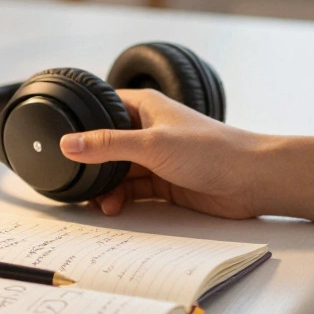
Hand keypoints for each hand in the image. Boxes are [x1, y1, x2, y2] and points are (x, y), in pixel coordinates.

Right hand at [59, 89, 262, 218]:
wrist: (252, 180)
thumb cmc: (213, 150)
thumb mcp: (151, 144)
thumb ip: (107, 145)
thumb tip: (68, 143)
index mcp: (144, 107)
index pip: (103, 108)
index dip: (82, 122)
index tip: (62, 140)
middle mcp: (148, 130)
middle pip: (107, 146)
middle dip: (92, 164)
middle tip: (77, 181)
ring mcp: (156, 158)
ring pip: (118, 172)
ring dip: (107, 187)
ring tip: (100, 202)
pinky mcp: (165, 182)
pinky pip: (133, 190)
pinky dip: (121, 199)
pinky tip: (114, 207)